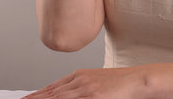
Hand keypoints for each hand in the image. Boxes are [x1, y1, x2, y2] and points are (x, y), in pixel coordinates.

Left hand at [22, 67, 146, 98]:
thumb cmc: (119, 84)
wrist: (137, 80)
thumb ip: (80, 89)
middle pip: (50, 94)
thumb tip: (64, 95)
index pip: (51, 88)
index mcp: (78, 76)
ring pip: (57, 98)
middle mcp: (79, 81)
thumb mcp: (96, 84)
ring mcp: (85, 89)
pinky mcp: (93, 95)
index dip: (35, 96)